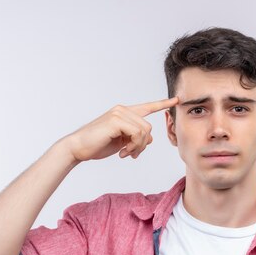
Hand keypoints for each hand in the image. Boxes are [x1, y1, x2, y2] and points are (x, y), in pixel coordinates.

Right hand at [64, 96, 178, 161]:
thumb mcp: (122, 142)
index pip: (147, 107)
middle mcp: (123, 110)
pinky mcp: (116, 120)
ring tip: (126, 154)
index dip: (163, 104)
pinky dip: (133, 146)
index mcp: (124, 113)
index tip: (176, 100)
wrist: (78, 148)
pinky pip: (137, 134)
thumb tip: (150, 139)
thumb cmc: (97, 145)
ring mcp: (119, 113)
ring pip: (144, 131)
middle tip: (131, 154)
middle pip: (149, 127)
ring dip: (138, 147)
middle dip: (143, 145)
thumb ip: (136, 138)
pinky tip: (122, 152)